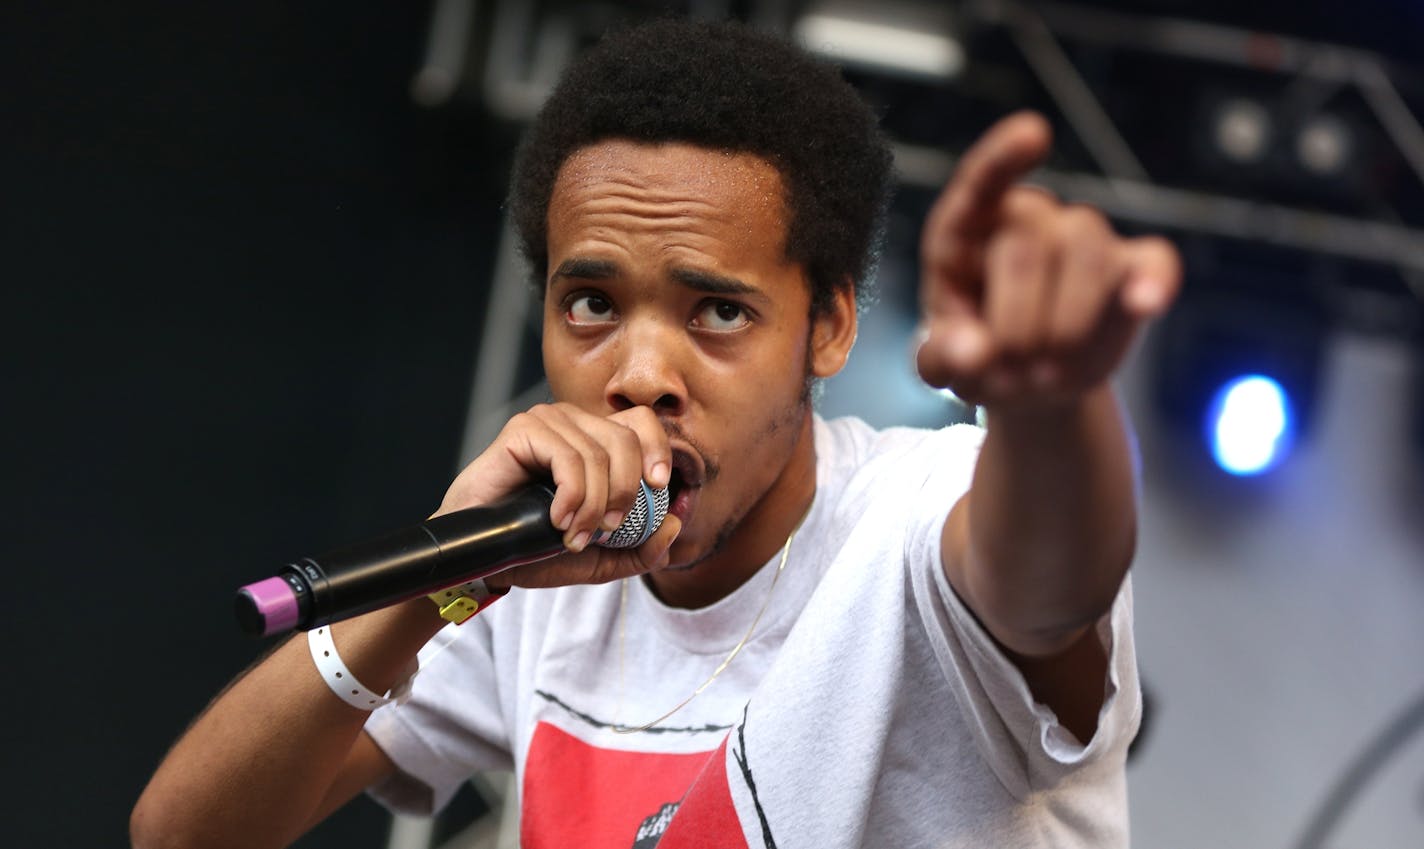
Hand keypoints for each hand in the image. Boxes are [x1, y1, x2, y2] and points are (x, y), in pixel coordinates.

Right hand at [434, 403, 680, 587]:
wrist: (485, 558)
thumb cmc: (537, 549)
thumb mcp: (602, 558)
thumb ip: (642, 549)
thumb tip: (675, 524)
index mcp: (597, 441)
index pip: (643, 422)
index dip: (658, 450)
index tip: (658, 488)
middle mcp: (575, 423)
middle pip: (626, 439)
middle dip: (625, 493)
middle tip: (607, 530)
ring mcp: (549, 422)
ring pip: (599, 454)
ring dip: (593, 506)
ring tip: (573, 535)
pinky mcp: (524, 430)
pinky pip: (568, 458)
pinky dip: (571, 497)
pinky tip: (556, 520)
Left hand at [916, 111, 1181, 408]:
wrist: (1026, 383)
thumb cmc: (974, 356)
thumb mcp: (941, 364)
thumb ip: (941, 357)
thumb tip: (973, 352)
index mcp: (966, 230)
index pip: (980, 182)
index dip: (1004, 157)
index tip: (1034, 132)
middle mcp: (1029, 219)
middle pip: (1026, 249)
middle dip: (1015, 326)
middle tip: (1009, 376)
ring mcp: (1085, 239)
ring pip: (1087, 256)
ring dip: (1066, 327)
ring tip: (1047, 375)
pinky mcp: (1133, 270)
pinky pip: (1156, 261)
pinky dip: (1154, 281)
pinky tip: (1146, 304)